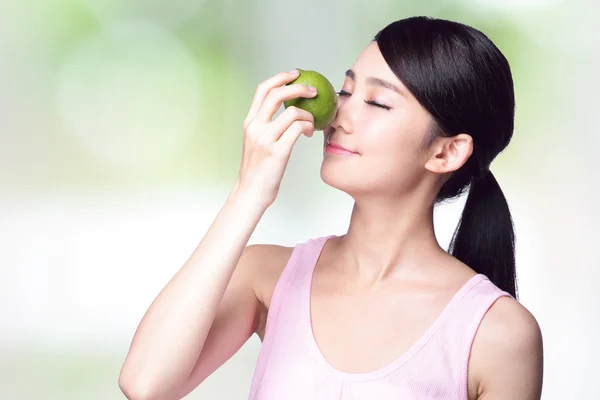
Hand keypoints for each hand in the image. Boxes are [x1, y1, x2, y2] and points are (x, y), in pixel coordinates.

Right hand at [233, 70, 316, 208]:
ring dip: (309, 115)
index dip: (280, 78)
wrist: (251, 192)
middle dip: (299, 87)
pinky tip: (310, 133)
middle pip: (276, 94)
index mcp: (249, 123)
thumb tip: (288, 112)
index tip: (295, 74)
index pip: (262, 90)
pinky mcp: (277, 151)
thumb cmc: (259, 170)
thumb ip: (267, 127)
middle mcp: (255, 127)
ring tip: (313, 123)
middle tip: (314, 90)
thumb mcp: (257, 143)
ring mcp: (265, 139)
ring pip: (293, 112)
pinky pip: (298, 128)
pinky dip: (309, 126)